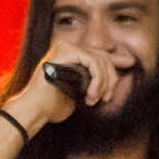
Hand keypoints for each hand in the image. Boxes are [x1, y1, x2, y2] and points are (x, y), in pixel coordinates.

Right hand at [9, 41, 130, 128]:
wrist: (35, 110)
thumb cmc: (53, 105)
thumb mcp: (82, 91)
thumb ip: (97, 79)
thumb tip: (123, 66)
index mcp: (70, 55)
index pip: (100, 55)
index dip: (115, 65)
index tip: (122, 77)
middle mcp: (68, 48)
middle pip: (103, 56)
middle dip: (111, 78)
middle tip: (107, 97)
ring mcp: (65, 47)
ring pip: (100, 59)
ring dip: (103, 83)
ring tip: (94, 99)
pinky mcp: (65, 51)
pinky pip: (93, 62)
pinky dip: (97, 80)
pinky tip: (91, 94)